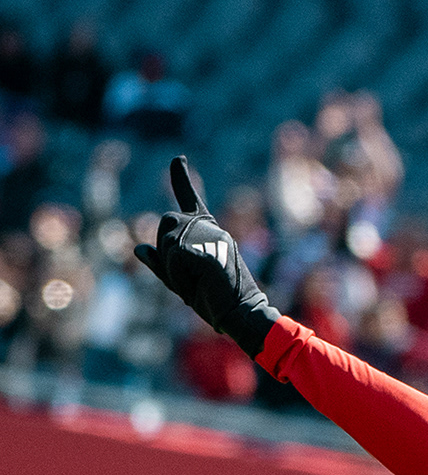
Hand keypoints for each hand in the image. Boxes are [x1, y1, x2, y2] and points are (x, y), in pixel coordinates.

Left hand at [134, 156, 278, 356]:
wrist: (241, 315)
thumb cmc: (215, 300)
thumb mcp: (182, 280)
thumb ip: (160, 263)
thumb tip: (138, 248)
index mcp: (206, 230)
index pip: (189, 197)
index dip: (181, 178)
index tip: (178, 159)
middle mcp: (210, 227)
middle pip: (165, 222)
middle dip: (166, 252)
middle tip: (190, 279)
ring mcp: (211, 235)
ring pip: (168, 240)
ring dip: (173, 268)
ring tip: (196, 283)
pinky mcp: (209, 249)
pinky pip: (175, 255)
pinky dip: (178, 276)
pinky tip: (196, 286)